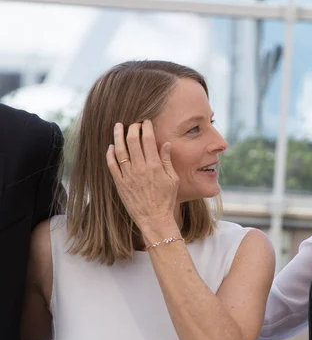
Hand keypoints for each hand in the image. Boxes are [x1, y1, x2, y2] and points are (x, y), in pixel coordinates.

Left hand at [106, 120, 178, 237]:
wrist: (154, 218)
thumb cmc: (166, 199)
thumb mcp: (172, 179)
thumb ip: (167, 160)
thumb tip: (165, 143)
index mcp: (155, 165)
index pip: (148, 139)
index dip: (146, 127)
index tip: (146, 121)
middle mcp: (140, 168)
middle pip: (133, 141)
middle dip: (132, 128)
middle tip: (133, 122)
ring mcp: (128, 175)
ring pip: (120, 150)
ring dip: (118, 136)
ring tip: (118, 126)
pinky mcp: (120, 183)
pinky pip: (112, 165)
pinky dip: (110, 154)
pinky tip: (111, 147)